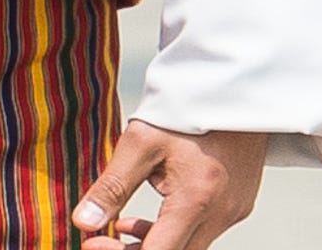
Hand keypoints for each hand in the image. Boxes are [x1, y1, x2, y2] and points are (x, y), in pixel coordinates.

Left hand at [72, 123, 264, 249]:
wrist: (232, 88)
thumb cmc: (184, 111)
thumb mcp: (139, 143)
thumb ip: (113, 187)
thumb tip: (83, 221)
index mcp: (197, 201)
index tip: (91, 243)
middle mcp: (222, 213)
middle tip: (100, 239)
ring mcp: (235, 210)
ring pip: (189, 246)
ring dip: (153, 243)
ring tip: (119, 226)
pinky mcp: (238, 204)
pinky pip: (202, 232)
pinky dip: (172, 231)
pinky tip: (143, 219)